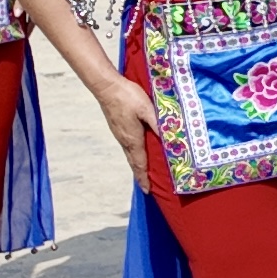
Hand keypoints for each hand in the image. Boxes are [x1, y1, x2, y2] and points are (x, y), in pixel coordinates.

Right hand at [88, 71, 159, 191]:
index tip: (147, 190)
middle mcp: (124, 140)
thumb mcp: (147, 109)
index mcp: (133, 138)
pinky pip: (127, 146)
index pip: (140, 163)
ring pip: (130, 154)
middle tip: (146, 187)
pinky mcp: (118, 127)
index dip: (144, 177)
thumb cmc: (128, 97)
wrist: (106, 87)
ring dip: (137, 166)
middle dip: (140, 175)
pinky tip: (136, 153)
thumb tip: (170, 138)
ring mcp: (119, 134)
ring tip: (143, 174)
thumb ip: (158, 123)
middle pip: (134, 162)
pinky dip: (133, 155)